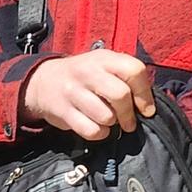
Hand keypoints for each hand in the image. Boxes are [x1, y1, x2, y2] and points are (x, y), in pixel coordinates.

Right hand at [21, 50, 156, 140]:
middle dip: (128, 114)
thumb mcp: (103, 66)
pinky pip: (90, 130)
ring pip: (106, 116)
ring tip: (108, 120)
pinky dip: (99, 134)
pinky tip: (97, 127)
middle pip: (120, 95)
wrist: (43, 81)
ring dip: (112, 124)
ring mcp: (73, 90)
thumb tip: (148, 105)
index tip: (146, 109)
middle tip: (129, 122)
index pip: (134, 70)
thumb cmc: (83, 76)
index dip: (145, 93)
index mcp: (104, 58)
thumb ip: (125, 78)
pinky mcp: (63, 110)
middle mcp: (88, 71)